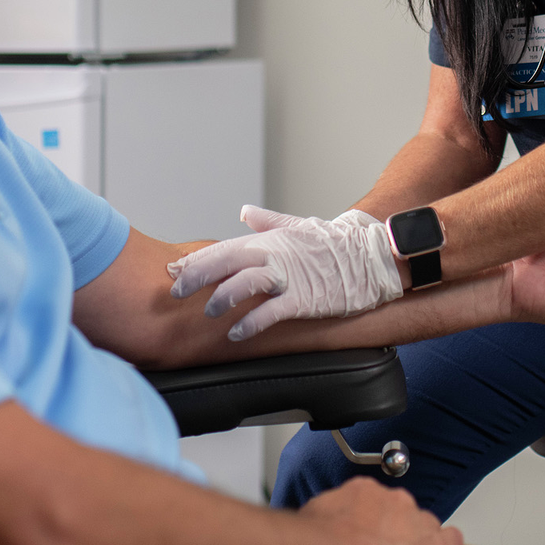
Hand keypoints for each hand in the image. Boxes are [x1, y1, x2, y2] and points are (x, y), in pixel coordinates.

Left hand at [165, 206, 403, 340]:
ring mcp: (288, 277)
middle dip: (197, 276)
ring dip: (222, 298)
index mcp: (269, 240)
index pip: (224, 249)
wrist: (369, 257)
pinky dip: (251, 323)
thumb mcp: (298, 226)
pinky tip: (237, 333)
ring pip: (244, 284)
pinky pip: (270, 312)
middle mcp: (274, 255)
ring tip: (209, 313)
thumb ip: (268, 222)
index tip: (174, 270)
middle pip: (226, 263)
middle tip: (176, 292)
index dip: (197, 260)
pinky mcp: (304, 298)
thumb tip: (246, 211)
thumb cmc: (333, 244)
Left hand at [300, 477, 463, 544]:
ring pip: (388, 506)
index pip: (451, 542)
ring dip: (377, 519)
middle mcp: (418, 518)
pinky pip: (362, 496)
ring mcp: (391, 499)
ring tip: (355, 543)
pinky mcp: (363, 487)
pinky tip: (340, 527)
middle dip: (400, 534)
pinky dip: (353, 508)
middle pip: (416, 522)